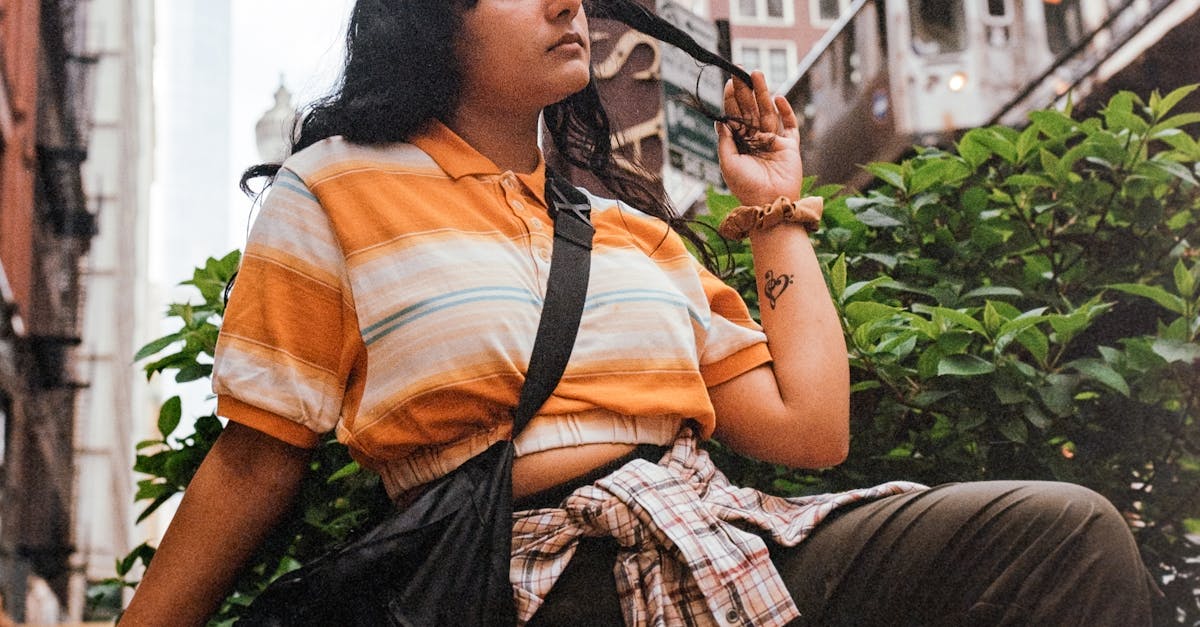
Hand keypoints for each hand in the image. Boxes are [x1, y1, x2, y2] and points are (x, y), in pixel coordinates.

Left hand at [715, 70, 803, 206]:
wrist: (769, 203)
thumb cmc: (746, 187)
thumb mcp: (728, 163)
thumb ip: (725, 140)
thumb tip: (720, 120)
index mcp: (740, 144)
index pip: (735, 116)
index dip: (731, 99)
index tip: (728, 82)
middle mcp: (756, 140)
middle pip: (750, 109)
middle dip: (746, 90)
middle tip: (741, 70)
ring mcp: (774, 142)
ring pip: (768, 112)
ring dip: (763, 93)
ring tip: (757, 73)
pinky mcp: (790, 146)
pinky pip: (789, 125)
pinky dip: (785, 111)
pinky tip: (778, 97)